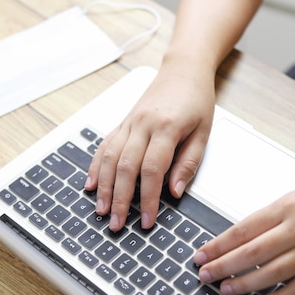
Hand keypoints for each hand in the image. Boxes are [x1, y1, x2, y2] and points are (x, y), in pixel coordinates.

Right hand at [85, 62, 216, 230]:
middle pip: (125, 167)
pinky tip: (91, 184)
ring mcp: (129, 123)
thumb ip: (188, 163)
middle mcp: (142, 125)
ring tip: (101, 210)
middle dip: (119, 199)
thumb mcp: (204, 132)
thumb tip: (175, 192)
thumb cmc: (196, 100)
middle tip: (117, 224)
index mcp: (166, 128)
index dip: (148, 199)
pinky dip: (96, 166)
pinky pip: (104, 145)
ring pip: (109, 157)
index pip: (152, 170)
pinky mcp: (122, 122)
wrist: (182, 69)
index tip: (147, 220)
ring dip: (103, 187)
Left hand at [194, 167, 294, 294]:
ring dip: (245, 283)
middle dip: (223, 265)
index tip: (201, 254)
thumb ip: (274, 215)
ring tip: (226, 288)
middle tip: (205, 274)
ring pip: (272, 272)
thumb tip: (245, 234)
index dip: (217, 245)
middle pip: (250, 252)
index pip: (241, 229)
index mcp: (286, 206)